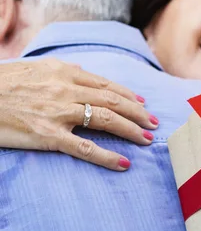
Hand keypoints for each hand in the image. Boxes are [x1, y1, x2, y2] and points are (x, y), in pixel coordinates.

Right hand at [0, 58, 158, 169]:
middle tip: (154, 123)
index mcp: (64, 73)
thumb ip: (61, 70)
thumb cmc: (3, 82)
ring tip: (146, 139)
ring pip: (106, 120)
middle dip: (138, 113)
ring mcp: (59, 113)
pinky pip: (85, 148)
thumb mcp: (34, 67)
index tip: (143, 104)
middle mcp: (66, 91)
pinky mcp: (49, 136)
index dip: (129, 95)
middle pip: (113, 101)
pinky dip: (107, 156)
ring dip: (131, 130)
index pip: (106, 85)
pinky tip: (123, 163)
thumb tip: (82, 70)